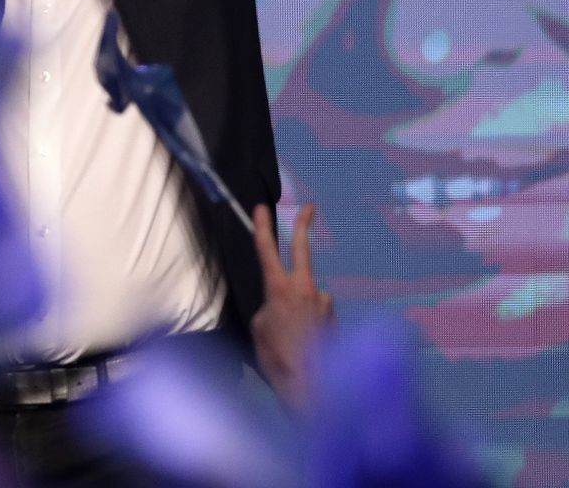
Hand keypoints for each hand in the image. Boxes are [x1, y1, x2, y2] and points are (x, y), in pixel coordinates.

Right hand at [250, 202, 334, 408]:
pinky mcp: (335, 317)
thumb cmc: (277, 356)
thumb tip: (283, 307)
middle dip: (303, 226)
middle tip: (309, 207)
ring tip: (293, 338)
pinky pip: (318, 313)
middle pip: (302, 250)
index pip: (267, 250)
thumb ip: (270, 308)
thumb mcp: (258, 328)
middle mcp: (305, 289)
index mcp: (279, 288)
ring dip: (301, 308)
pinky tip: (306, 343)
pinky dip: (311, 323)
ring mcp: (324, 302)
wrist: (312, 385)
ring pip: (308, 295)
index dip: (263, 226)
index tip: (262, 207)